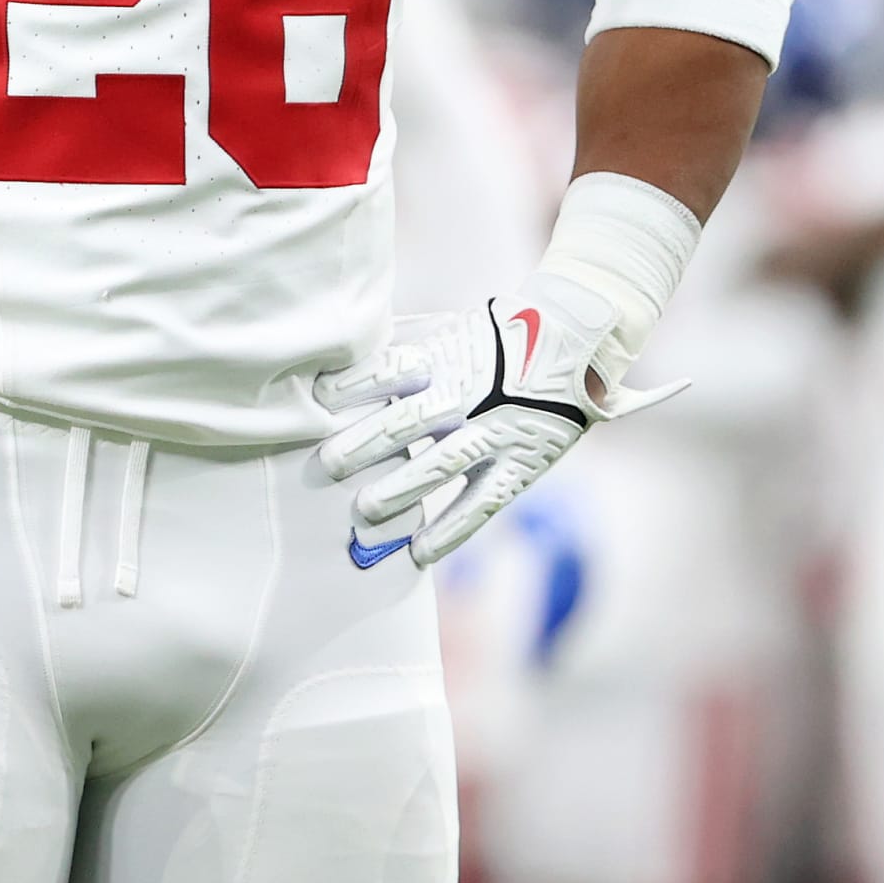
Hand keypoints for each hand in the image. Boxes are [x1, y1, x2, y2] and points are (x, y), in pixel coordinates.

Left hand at [316, 278, 679, 568]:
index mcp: (440, 358)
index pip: (383, 373)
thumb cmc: (489, 337)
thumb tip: (334, 364)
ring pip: (438, 466)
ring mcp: (492, 433)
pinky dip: (449, 531)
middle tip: (326, 466)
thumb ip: (395, 346)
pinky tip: (418, 553)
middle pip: (403, 423)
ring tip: (364, 512)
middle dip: (360, 446)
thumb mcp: (441, 328)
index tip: (316, 406)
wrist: (567, 341)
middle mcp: (462, 396)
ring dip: (398, 491)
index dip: (347, 390)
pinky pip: (480, 504)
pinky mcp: (518, 465)